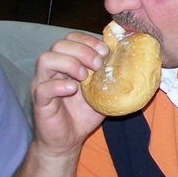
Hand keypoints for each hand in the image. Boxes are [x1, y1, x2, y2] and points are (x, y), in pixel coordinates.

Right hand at [30, 33, 107, 156]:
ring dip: (70, 63)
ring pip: (46, 59)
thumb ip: (111, 75)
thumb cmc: (85, 112)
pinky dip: (58, 85)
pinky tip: (72, 89)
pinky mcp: (40, 101)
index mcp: (67, 62)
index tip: (106, 52)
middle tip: (98, 65)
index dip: (88, 41)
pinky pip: (43, 87)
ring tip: (84, 77)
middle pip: (59, 44)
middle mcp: (53, 69)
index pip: (72, 38)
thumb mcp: (103, 90)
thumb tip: (138, 63)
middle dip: (83, 50)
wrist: (69, 138)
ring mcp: (43, 83)